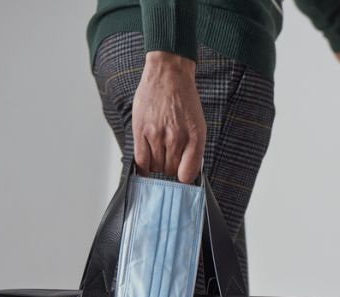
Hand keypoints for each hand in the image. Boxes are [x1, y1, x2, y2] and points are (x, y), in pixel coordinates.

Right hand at [132, 51, 206, 183]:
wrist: (168, 74)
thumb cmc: (183, 99)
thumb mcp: (198, 123)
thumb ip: (194, 148)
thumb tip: (187, 172)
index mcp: (195, 136)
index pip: (188, 173)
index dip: (184, 178)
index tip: (181, 177)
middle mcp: (177, 137)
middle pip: (171, 171)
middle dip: (170, 170)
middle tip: (169, 162)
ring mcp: (157, 134)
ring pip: (156, 167)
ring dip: (157, 166)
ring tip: (159, 156)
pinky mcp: (141, 130)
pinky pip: (141, 160)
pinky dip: (144, 167)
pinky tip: (147, 164)